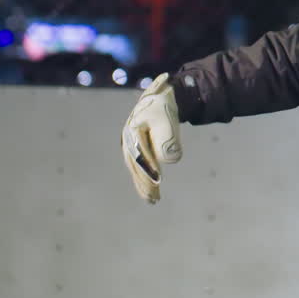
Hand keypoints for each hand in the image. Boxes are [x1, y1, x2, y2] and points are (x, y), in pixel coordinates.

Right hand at [121, 73, 181, 203]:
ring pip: (136, 168)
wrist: (159, 98)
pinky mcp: (134, 148)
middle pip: (136, 165)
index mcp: (133, 131)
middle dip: (145, 183)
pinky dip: (143, 178)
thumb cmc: (164, 108)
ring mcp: (129, 144)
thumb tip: (170, 161)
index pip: (141, 155)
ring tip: (152, 199)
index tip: (158, 183)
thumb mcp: (168, 119)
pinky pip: (138, 166)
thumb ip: (169, 138)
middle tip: (154, 199)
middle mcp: (127, 139)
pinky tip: (150, 189)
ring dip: (143, 184)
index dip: (148, 170)